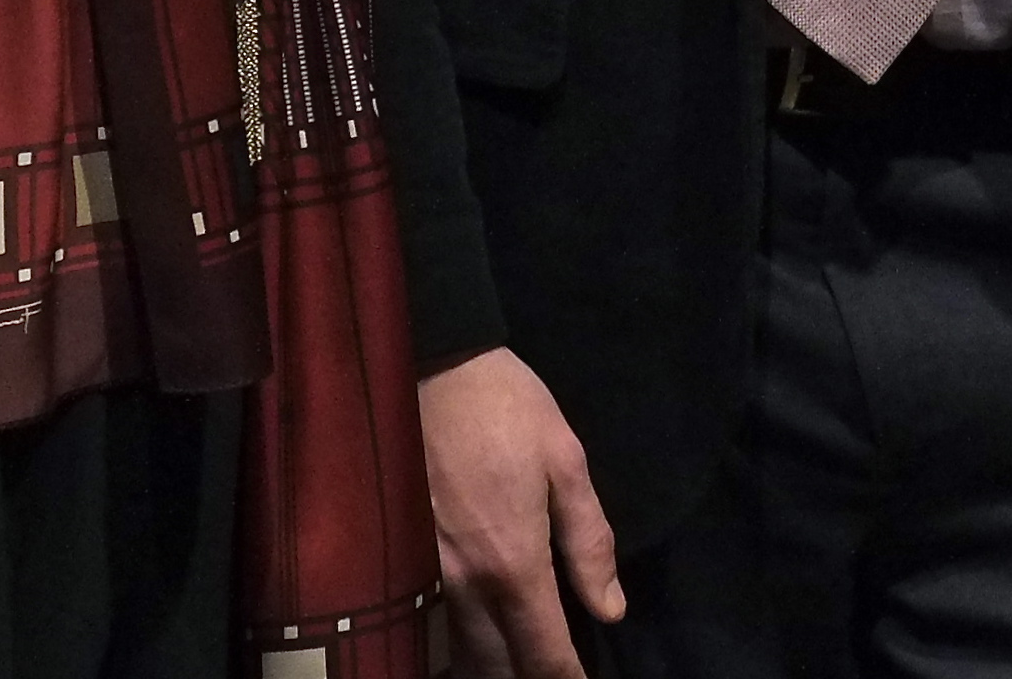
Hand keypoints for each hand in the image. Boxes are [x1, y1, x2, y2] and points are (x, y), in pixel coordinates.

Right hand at [420, 345, 623, 678]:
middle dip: (526, 678)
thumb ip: (589, 542)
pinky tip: (473, 638)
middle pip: (496, 667)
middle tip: (553, 672)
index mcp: (513, 563)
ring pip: (458, 653)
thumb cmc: (507, 408)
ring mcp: (425, 575)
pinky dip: (454, 644)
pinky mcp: (402, 557)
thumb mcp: (567, 462)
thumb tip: (609, 607)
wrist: (432, 364)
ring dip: (490, 667)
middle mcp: (464, 583)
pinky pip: (429, 624)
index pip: (543, 652)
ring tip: (517, 662)